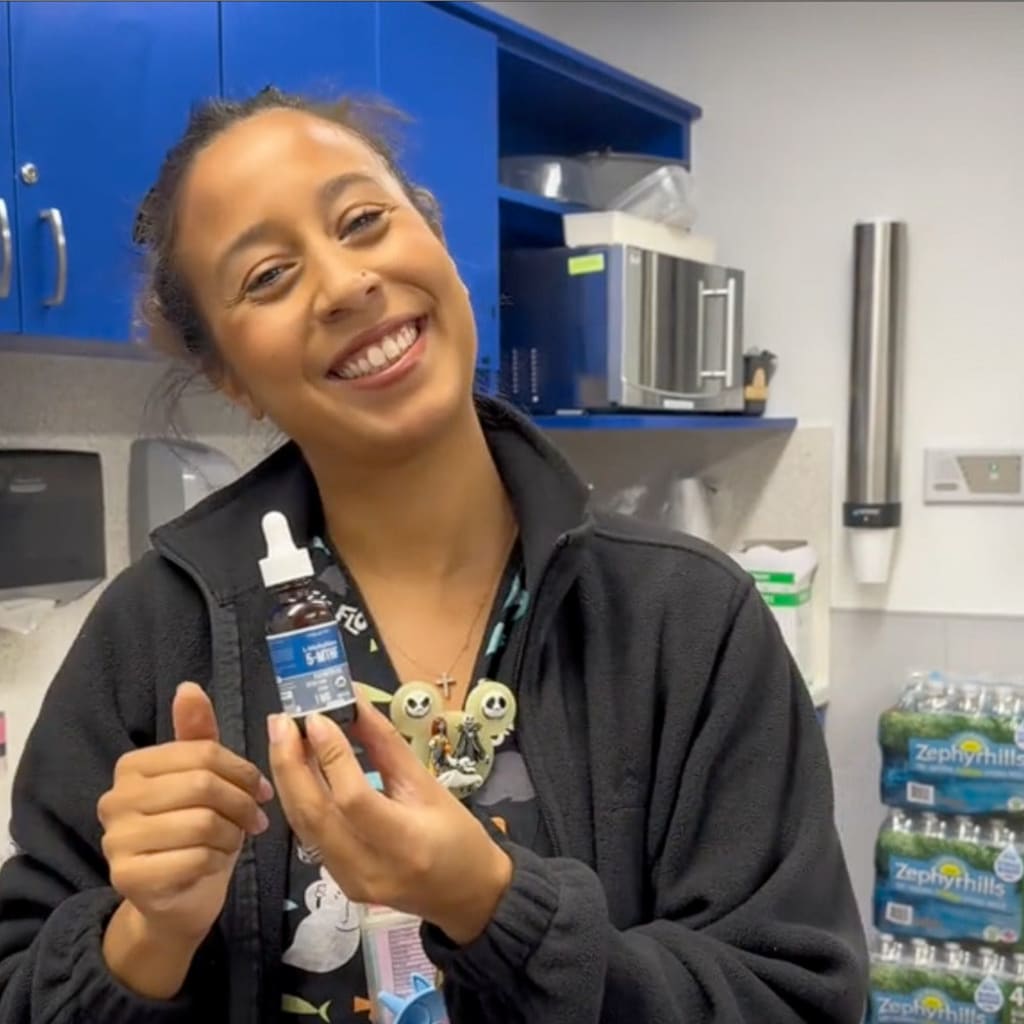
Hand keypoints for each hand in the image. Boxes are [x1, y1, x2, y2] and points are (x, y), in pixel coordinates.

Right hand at [98, 682, 272, 947]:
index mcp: (132, 766)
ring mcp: (116, 840)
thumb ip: (197, 736)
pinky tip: (216, 862)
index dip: (241, 771)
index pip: (202, 753)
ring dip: (231, 833)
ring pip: (202, 822)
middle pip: (203, 785)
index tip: (260, 789)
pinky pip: (195, 857)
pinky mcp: (128, 877)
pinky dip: (218, 859)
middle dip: (240, 803)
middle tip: (255, 818)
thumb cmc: (194, 831)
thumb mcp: (201, 779)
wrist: (174, 900)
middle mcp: (115, 799)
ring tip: (234, 839)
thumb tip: (189, 687)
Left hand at [267, 698, 511, 944]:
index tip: (316, 718)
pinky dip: (300, 797)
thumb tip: (354, 704)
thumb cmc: (458, 834)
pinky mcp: (338, 882)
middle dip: (290, 763)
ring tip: (281, 736)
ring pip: (303, 824)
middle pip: (314, 813)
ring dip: (288, 777)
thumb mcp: (428, 784)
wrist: (464, 893)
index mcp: (405, 843)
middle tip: (280, 720)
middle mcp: (370, 868)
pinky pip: (310, 835)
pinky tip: (297, 768)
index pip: (353, 798)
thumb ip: (386, 745)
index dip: (331, 755)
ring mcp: (349, 881)